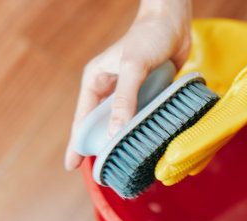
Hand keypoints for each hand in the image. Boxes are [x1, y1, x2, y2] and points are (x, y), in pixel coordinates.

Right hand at [65, 0, 191, 169]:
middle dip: (103, 147)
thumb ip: (125, 99)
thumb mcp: (133, 67)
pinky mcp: (149, 95)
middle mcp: (111, 91)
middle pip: (103, 126)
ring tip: (128, 164)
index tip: (72, 166)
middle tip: (107, 172)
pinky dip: (145, 131)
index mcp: (96, 82)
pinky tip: (150, 145)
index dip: (77, 143)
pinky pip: (144, 118)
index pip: (83, 119)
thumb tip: (115, 133)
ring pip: (124, 124)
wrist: (173, 21)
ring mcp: (131, 94)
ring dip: (126, 141)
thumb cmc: (148, 37)